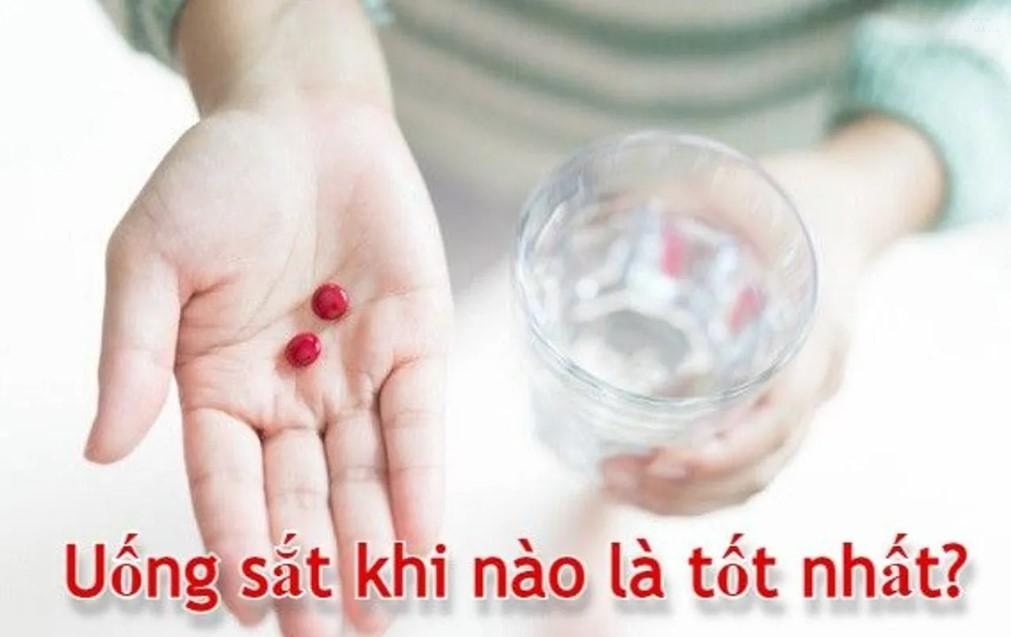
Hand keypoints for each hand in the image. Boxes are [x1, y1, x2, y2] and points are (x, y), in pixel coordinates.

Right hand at [85, 64, 449, 636]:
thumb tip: (99, 448)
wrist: (303, 119)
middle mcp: (290, 396)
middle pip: (301, 498)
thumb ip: (131, 353)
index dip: (239, 545)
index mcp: (217, 387)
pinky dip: (422, 483)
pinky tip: (425, 544)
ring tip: (380, 613)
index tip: (248, 605)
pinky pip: (420, 425)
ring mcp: (356, 375)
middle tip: (323, 634)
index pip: (226, 486)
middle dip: (312, 569)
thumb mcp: (149, 258)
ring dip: (372, 547)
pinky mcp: (415, 345)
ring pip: (365, 478)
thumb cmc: (217, 181)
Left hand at [602, 118, 943, 514]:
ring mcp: (803, 394)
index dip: (724, 453)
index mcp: (814, 330)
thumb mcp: (743, 185)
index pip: (779, 417)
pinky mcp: (782, 401)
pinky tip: (648, 482)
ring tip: (617, 486)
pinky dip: (702, 486)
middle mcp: (815, 375)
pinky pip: (752, 462)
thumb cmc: (795, 198)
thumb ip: (682, 199)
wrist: (849, 207)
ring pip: (756, 476)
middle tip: (615, 476)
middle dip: (688, 488)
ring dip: (689, 498)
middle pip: (762, 464)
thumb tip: (602, 214)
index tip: (661, 460)